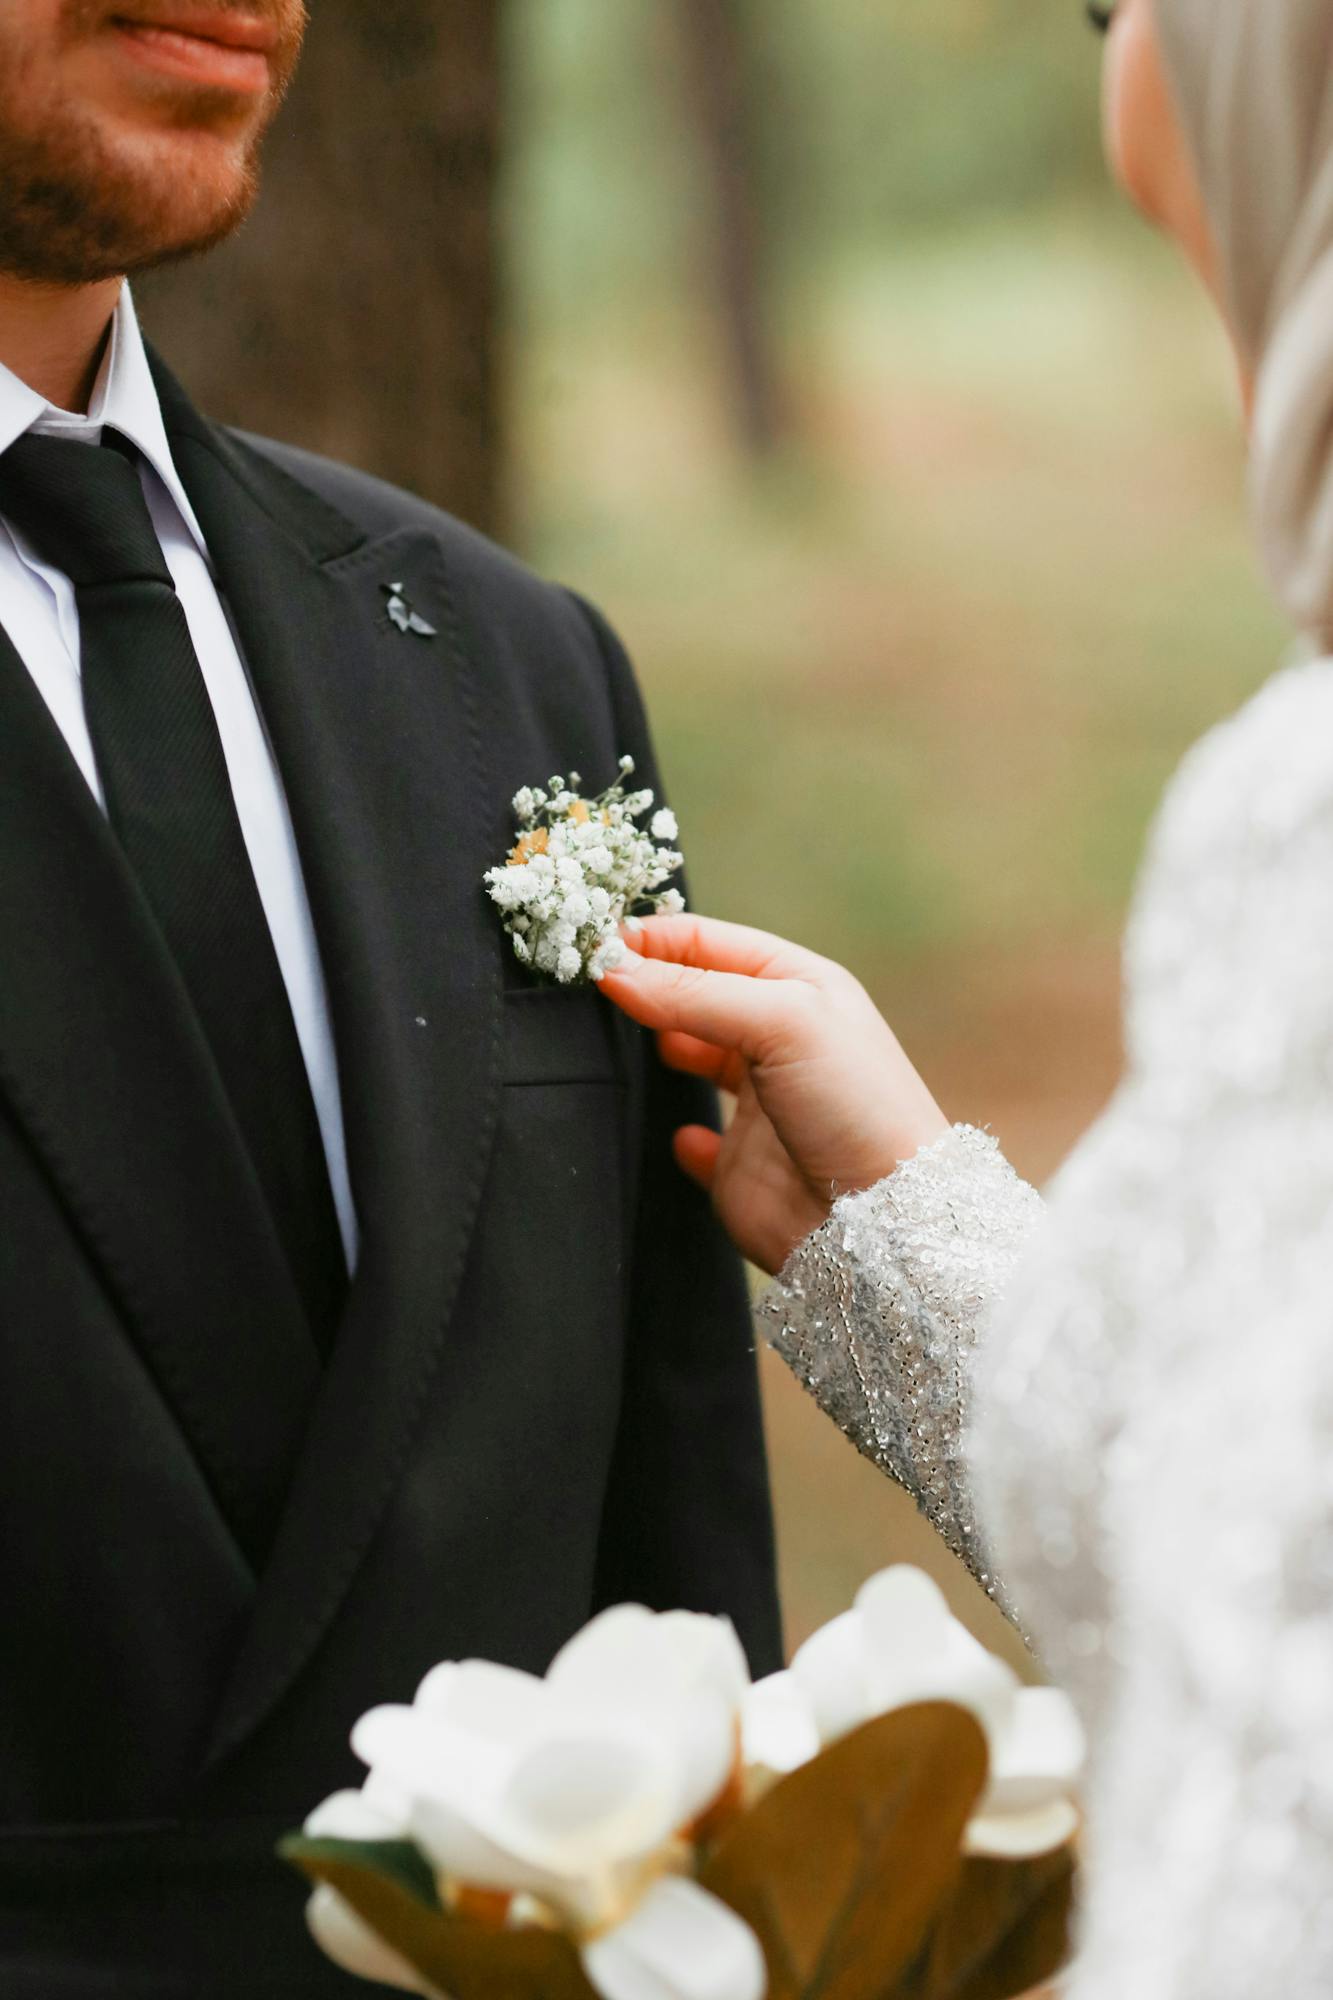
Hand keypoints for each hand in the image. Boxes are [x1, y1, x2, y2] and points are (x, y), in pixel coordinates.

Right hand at [598, 916, 948, 1274]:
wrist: (883, 1219)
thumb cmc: (854, 1103)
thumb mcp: (780, 1022)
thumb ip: (693, 993)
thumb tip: (611, 969)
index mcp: (796, 986)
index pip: (706, 942)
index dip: (650, 937)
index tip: (590, 942)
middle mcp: (777, 1037)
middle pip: (694, 993)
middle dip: (644, 984)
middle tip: (583, 982)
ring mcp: (760, 1101)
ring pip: (691, 1058)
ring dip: (656, 1045)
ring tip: (612, 1041)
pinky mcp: (743, 1163)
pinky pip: (701, 1141)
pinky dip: (683, 1135)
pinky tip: (682, 1135)